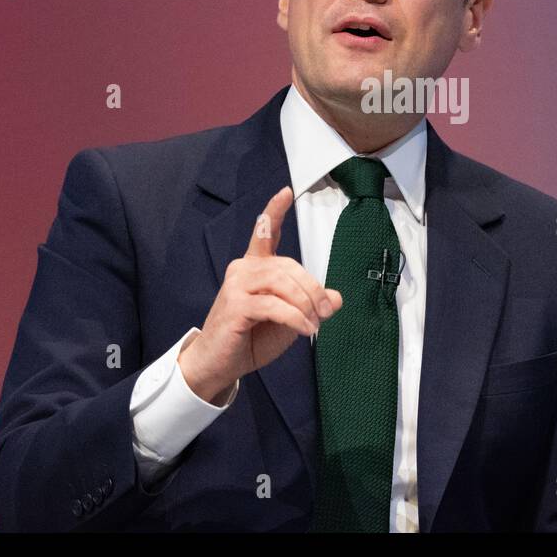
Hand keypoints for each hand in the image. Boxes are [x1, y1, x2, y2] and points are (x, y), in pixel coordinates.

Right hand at [177, 186, 341, 402]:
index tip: (286, 191)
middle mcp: (243, 269)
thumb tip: (337, 297)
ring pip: (282, 282)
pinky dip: (295, 317)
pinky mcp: (235, 305)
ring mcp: (236, 285)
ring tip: (314, 323)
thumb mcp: (289, 320)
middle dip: (313, 289)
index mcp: (254, 267)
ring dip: (305, 304)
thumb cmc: (251, 339)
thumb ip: (309, 304)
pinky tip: (305, 329)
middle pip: (288, 266)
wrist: (220, 365)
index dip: (275, 212)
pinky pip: (274, 305)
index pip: (265, 234)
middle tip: (326, 312)